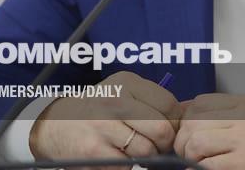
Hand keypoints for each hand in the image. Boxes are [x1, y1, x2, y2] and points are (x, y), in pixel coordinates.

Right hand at [29, 71, 179, 168]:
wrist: (54, 126)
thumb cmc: (98, 111)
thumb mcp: (123, 94)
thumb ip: (153, 103)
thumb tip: (191, 116)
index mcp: (126, 83)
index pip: (170, 105)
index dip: (175, 123)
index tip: (167, 130)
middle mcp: (114, 100)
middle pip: (162, 130)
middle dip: (163, 144)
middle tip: (154, 146)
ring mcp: (103, 126)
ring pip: (147, 151)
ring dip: (145, 157)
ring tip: (131, 150)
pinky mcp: (95, 152)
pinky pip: (128, 166)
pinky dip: (126, 166)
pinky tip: (115, 156)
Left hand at [174, 94, 244, 169]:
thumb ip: (227, 111)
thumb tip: (189, 111)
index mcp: (244, 104)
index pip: (200, 103)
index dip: (186, 119)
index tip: (187, 132)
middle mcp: (243, 118)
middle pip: (193, 122)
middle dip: (183, 140)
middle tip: (186, 152)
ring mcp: (244, 141)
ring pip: (196, 142)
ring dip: (189, 156)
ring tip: (195, 162)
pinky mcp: (244, 163)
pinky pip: (207, 165)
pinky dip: (197, 169)